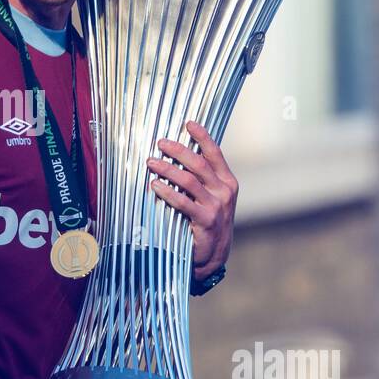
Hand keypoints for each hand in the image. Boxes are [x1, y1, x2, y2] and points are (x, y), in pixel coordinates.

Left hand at [147, 120, 237, 278]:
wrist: (214, 255)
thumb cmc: (208, 221)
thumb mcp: (212, 197)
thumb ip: (201, 179)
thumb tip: (177, 156)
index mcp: (227, 181)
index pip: (215, 153)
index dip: (202, 136)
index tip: (188, 123)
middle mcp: (224, 191)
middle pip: (199, 164)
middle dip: (178, 150)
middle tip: (160, 143)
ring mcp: (216, 206)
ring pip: (189, 181)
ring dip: (167, 169)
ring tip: (151, 162)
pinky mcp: (205, 221)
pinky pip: (183, 202)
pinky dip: (167, 192)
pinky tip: (155, 185)